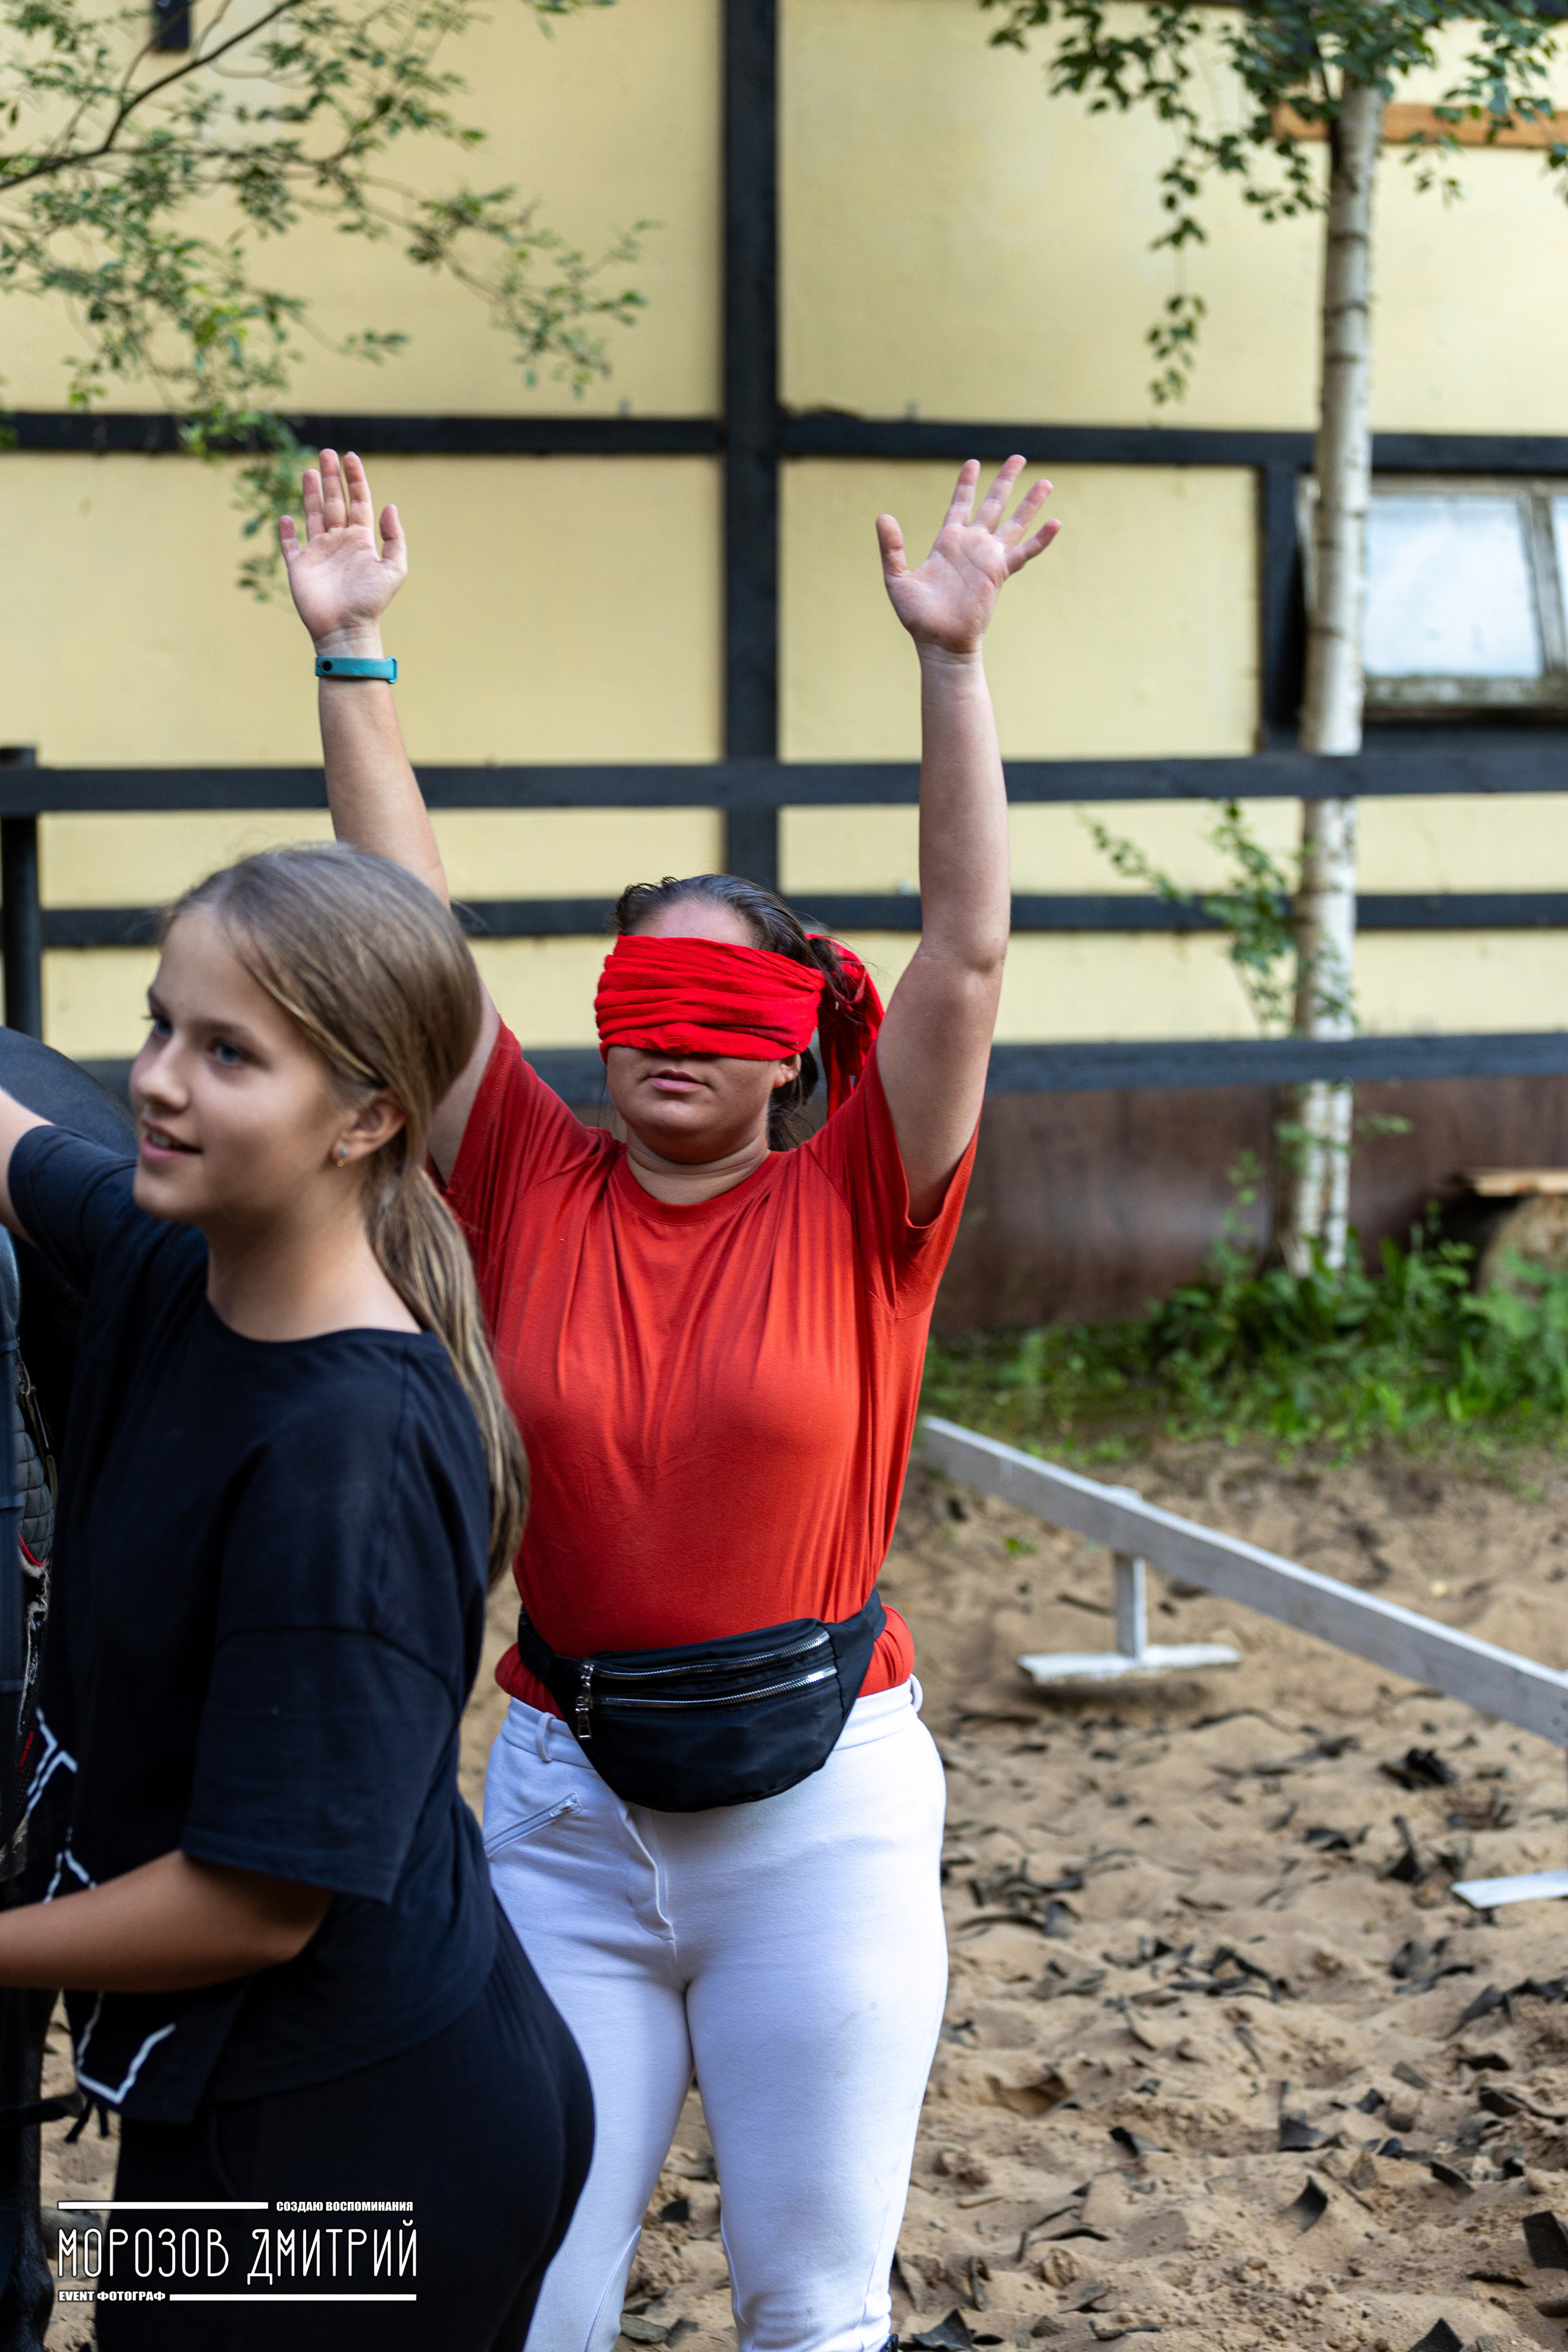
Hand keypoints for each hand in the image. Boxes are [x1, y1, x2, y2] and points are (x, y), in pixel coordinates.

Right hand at [279, 449, 407, 654]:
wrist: (347, 629)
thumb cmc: (372, 602)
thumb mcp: (395, 569)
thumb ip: (394, 538)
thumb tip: (389, 506)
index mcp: (361, 541)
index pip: (358, 502)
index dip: (355, 479)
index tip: (350, 457)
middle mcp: (340, 543)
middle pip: (334, 502)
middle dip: (331, 477)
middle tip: (326, 452)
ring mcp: (318, 553)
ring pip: (313, 515)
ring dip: (311, 494)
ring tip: (310, 471)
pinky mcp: (300, 567)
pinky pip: (290, 545)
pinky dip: (286, 531)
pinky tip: (287, 517)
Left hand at [877, 456, 1058, 658]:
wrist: (938, 641)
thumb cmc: (917, 616)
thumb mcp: (896, 578)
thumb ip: (890, 547)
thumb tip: (883, 516)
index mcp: (948, 542)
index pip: (960, 504)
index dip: (966, 484)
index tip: (973, 462)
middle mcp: (971, 545)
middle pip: (992, 505)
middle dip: (1005, 481)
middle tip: (1018, 457)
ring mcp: (987, 558)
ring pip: (1013, 523)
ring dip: (1029, 503)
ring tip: (1045, 482)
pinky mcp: (998, 573)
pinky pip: (1023, 553)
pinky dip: (1040, 539)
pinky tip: (1055, 522)